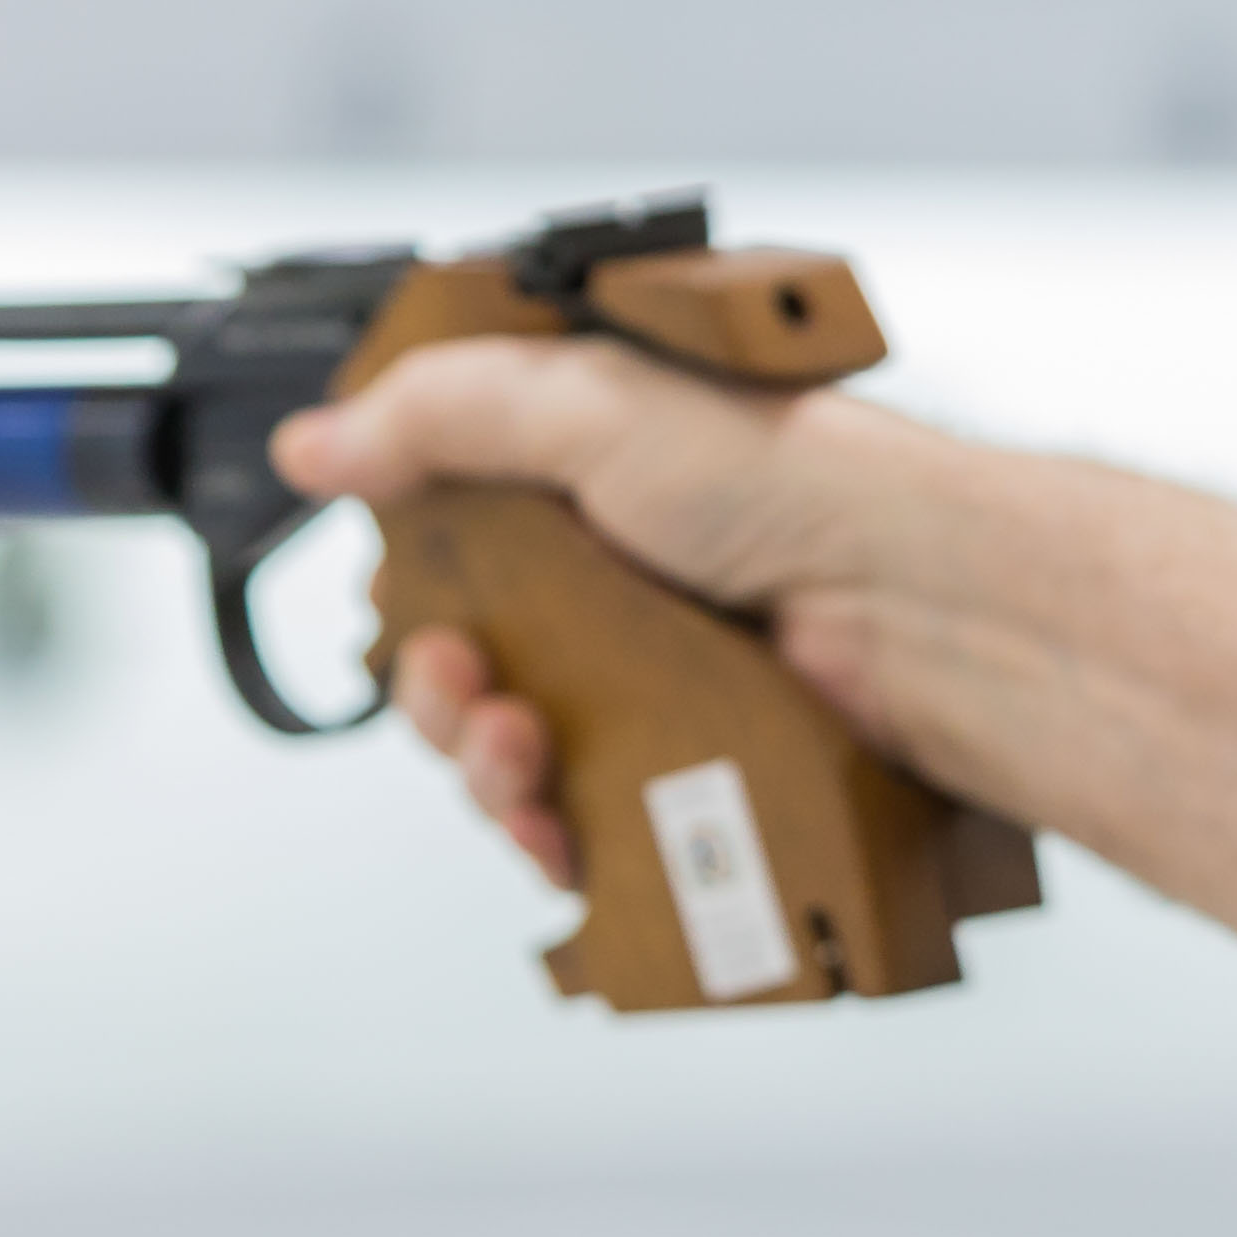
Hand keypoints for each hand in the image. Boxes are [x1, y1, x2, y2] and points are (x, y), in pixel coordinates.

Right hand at [269, 333, 922, 891]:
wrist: (923, 606)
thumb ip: (440, 413)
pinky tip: (548, 820)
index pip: (451, 542)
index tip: (399, 594)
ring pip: (510, 754)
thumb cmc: (805, 482)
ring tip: (514, 743)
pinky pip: (583, 830)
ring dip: (477, 761)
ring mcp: (655, 689)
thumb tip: (314, 444)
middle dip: (431, 683)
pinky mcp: (690, 778)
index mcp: (593, 487)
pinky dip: (544, 834)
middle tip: (458, 677)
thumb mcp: (595, 403)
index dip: (407, 579)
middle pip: (464, 661)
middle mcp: (621, 587)